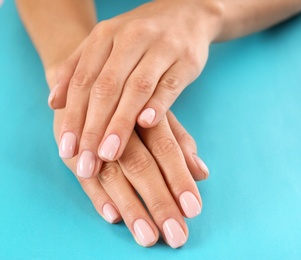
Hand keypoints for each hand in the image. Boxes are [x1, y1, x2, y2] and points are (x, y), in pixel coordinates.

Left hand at [49, 0, 220, 178]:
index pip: (83, 81)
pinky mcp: (186, 60)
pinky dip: (158, 104)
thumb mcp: (107, 43)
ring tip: (109, 154)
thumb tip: (53, 103)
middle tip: (87, 163)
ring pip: (136, 88)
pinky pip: (170, 84)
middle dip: (93, 127)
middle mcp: (130, 38)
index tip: (67, 149)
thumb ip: (79, 69)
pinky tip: (146, 124)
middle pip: (106, 87)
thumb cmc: (141, 36)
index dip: (73, 117)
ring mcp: (161, 47)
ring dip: (121, 122)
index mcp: (105, 35)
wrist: (186, 12)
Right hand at [53, 110, 208, 247]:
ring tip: (146, 235)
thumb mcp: (159, 117)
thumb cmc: (132, 104)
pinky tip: (112, 216)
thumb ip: (180, 142)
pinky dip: (96, 195)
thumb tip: (202, 173)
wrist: (89, 77)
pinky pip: (81, 171)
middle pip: (140, 165)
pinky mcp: (68, 142)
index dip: (180, 179)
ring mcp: (91, 133)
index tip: (193, 209)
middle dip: (159, 201)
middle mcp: (120, 123)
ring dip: (129, 205)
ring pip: (111, 173)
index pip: (166, 149)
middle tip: (176, 234)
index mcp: (147, 114)